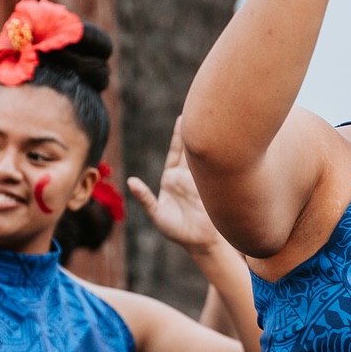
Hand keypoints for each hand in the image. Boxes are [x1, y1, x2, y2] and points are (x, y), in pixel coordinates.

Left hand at [128, 123, 222, 256]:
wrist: (200, 242)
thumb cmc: (178, 231)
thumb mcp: (157, 214)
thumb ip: (145, 198)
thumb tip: (131, 181)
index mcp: (172, 179)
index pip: (175, 152)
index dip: (178, 137)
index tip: (181, 118)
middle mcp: (188, 176)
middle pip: (190, 148)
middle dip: (194, 130)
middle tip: (198, 109)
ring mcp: (202, 180)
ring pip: (203, 156)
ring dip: (206, 140)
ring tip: (210, 119)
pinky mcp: (212, 186)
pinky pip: (213, 170)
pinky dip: (215, 157)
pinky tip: (219, 142)